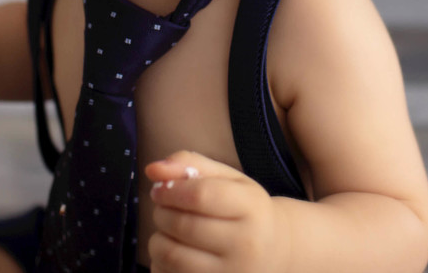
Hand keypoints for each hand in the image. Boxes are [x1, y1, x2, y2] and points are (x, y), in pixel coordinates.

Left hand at [145, 151, 287, 272]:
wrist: (275, 252)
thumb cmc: (245, 211)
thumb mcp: (229, 180)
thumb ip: (191, 165)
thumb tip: (153, 170)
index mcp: (252, 207)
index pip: (201, 195)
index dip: (171, 190)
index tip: (160, 189)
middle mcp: (246, 244)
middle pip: (184, 225)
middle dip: (162, 213)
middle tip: (162, 208)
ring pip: (172, 255)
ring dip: (157, 239)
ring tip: (166, 231)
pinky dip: (161, 263)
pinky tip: (174, 253)